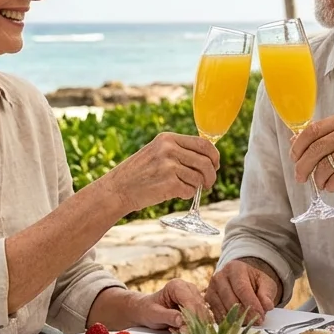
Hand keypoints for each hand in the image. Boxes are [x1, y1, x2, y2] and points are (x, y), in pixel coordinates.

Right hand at [101, 132, 218, 212]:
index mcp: (168, 139)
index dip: (214, 156)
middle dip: (211, 175)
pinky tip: (174, 193)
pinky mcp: (169, 183)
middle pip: (206, 162)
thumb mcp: (157, 152)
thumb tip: (208, 158)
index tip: (215, 165)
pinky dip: (186, 195)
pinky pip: (190, 191)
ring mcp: (169, 166)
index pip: (204, 144)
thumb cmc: (139, 173)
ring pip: (199, 178)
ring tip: (184, 188)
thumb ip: (179, 150)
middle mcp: (169, 149)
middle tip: (207, 184)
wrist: (118, 189)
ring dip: (196, 187)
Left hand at [134, 279, 211, 330]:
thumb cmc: (148, 310)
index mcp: (177, 286)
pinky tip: (187, 330)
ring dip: (197, 325)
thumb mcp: (154, 314)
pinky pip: (203, 317)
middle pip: (200, 306)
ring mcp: (195, 296)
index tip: (190, 330)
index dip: (193, 315)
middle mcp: (189, 288)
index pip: (190, 300)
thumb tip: (182, 321)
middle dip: (197, 322)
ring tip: (184, 333)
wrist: (147, 310)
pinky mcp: (198, 305)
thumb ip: (168, 317)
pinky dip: (197, 326)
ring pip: (204, 312)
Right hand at [206, 260, 279, 325]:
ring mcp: (210, 290)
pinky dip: (228, 323)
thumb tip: (267, 306)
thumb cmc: (255, 282)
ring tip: (249, 324)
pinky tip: (239, 325)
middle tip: (257, 323)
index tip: (261, 317)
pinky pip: (217, 316)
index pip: (242, 288)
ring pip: (222, 310)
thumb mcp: (265, 283)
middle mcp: (219, 277)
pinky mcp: (207, 302)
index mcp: (234, 268)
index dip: (251, 304)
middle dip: (245, 314)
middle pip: (231, 300)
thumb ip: (267, 294)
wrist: (241, 280)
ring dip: (237, 321)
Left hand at [289, 112, 333, 192]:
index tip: (294, 157)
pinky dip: (330, 186)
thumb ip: (326, 136)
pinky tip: (333, 186)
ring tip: (321, 183)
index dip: (298, 146)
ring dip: (318, 179)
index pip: (312, 130)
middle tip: (300, 177)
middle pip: (315, 149)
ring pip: (324, 166)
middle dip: (303, 166)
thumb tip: (295, 141)